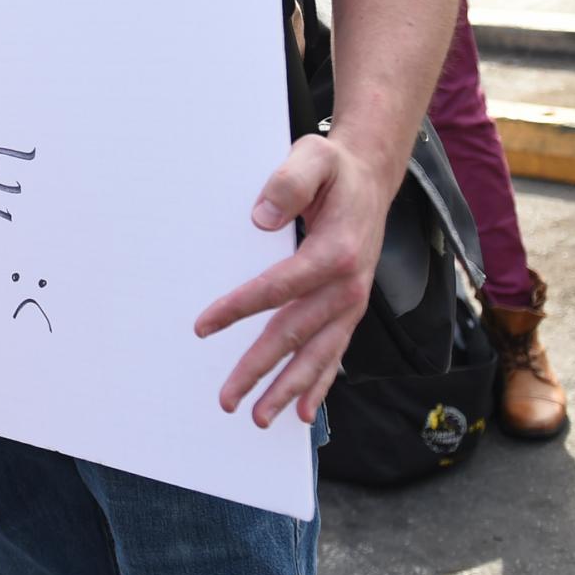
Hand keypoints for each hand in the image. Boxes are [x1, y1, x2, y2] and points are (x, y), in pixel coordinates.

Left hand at [193, 134, 390, 427]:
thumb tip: (261, 219)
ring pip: (318, 354)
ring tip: (260, 418)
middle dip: (261, 368)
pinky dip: (318, 384)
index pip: (279, 287)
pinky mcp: (348, 308)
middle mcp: (348, 285)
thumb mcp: (313, 156)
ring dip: (289, 388)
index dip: (240, 308)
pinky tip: (302, 413)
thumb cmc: (333, 169)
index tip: (204, 326)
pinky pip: (334, 353)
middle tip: (228, 398)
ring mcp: (351, 301)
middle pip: (296, 333)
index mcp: (336, 252)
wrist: (370, 176)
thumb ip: (288, 183)